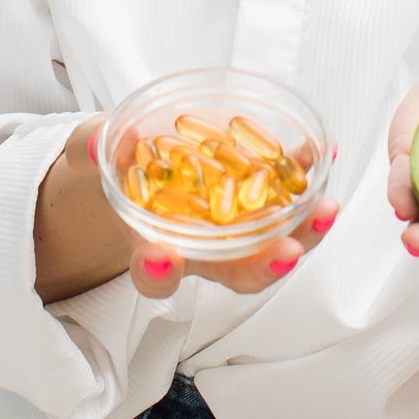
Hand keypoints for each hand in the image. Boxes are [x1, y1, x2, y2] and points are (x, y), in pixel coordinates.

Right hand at [69, 116, 341, 300]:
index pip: (157, 276)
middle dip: (265, 266)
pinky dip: (307, 173)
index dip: (159, 272)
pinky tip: (323, 151)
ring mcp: (239, 226)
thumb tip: (98, 142)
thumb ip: (93, 150)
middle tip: (285, 254)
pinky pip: (289, 190)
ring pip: (277, 240)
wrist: (142, 164)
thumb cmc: (118, 170)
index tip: (160, 259)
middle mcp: (206, 249)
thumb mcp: (93, 157)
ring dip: (305, 228)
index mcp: (156, 250)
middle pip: (240, 272)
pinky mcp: (260, 193)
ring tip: (325, 209)